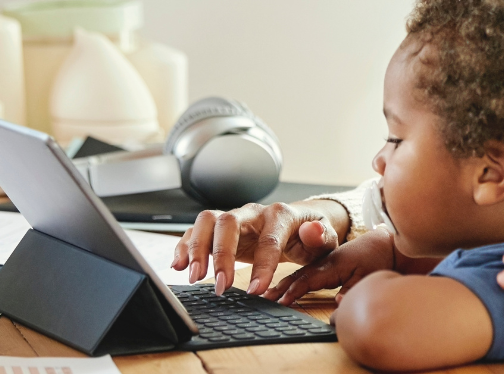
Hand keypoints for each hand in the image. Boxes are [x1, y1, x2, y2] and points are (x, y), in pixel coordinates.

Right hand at [170, 199, 347, 295]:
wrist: (299, 225)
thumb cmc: (310, 236)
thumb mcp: (324, 239)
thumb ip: (320, 236)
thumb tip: (312, 231)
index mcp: (281, 215)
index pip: (269, 238)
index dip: (262, 265)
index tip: (255, 291)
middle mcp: (253, 213)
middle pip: (228, 222)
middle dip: (221, 254)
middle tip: (220, 286)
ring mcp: (234, 218)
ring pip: (208, 221)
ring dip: (197, 248)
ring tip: (194, 277)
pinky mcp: (220, 229)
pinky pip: (196, 230)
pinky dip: (184, 246)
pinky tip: (178, 266)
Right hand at [265, 227, 394, 304]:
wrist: (384, 242)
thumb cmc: (377, 258)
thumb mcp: (369, 276)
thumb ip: (353, 290)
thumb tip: (340, 304)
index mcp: (332, 263)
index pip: (308, 278)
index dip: (293, 291)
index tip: (279, 301)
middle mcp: (323, 261)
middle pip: (296, 275)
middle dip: (277, 287)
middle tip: (260, 298)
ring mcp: (321, 260)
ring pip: (296, 272)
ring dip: (279, 283)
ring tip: (262, 294)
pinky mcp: (322, 262)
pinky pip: (300, 271)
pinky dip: (287, 279)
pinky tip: (277, 286)